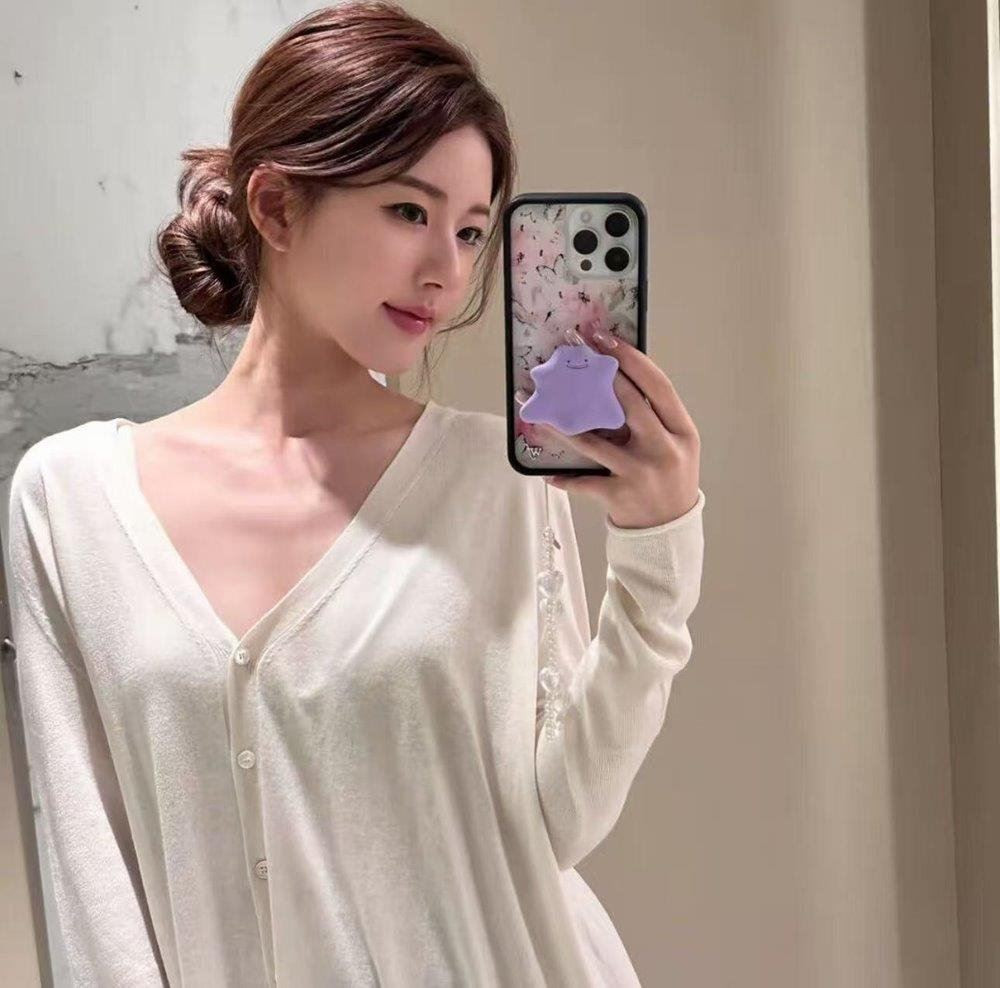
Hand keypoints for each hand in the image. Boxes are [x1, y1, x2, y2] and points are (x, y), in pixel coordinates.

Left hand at [537, 331, 700, 528]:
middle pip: (629, 403)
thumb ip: (655, 416)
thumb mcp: (675, 445)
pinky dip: (564, 478)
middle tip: (571, 350)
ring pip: (593, 442)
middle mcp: (663, 449)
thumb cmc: (669, 479)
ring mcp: (640, 473)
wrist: (669, 531)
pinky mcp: (619, 495)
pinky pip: (583, 481)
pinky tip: (547, 472)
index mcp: (682, 431)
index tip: (604, 337)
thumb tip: (614, 375)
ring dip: (561, 425)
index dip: (630, 358)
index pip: (657, 385)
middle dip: (599, 373)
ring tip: (537, 410)